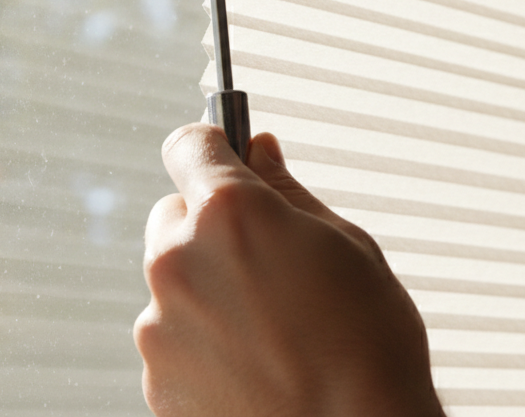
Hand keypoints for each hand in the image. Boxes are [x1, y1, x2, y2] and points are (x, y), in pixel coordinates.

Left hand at [134, 124, 443, 416]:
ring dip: (207, 290)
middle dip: (210, 228)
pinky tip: (255, 365)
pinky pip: (173, 339)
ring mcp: (160, 325)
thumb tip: (258, 151)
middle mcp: (178, 261)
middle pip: (174, 217)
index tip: (228, 160)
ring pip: (173, 283)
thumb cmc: (368, 345)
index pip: (190, 146)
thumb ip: (287, 191)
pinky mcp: (156, 379)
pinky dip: (201, 344)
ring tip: (271, 330)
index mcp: (228, 214)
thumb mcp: (347, 245)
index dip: (213, 149)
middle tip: (267, 263)